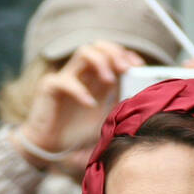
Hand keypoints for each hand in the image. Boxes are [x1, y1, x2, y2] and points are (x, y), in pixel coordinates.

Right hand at [13, 41, 144, 168]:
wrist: (50, 147)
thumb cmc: (77, 131)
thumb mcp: (106, 118)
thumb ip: (121, 105)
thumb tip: (143, 98)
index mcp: (94, 78)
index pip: (110, 53)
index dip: (125, 54)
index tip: (139, 65)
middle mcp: (80, 73)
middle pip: (97, 46)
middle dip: (114, 53)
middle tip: (126, 68)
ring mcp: (64, 77)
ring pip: (83, 53)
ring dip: (100, 62)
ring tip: (110, 81)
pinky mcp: (49, 87)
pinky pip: (65, 82)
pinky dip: (80, 91)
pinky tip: (90, 104)